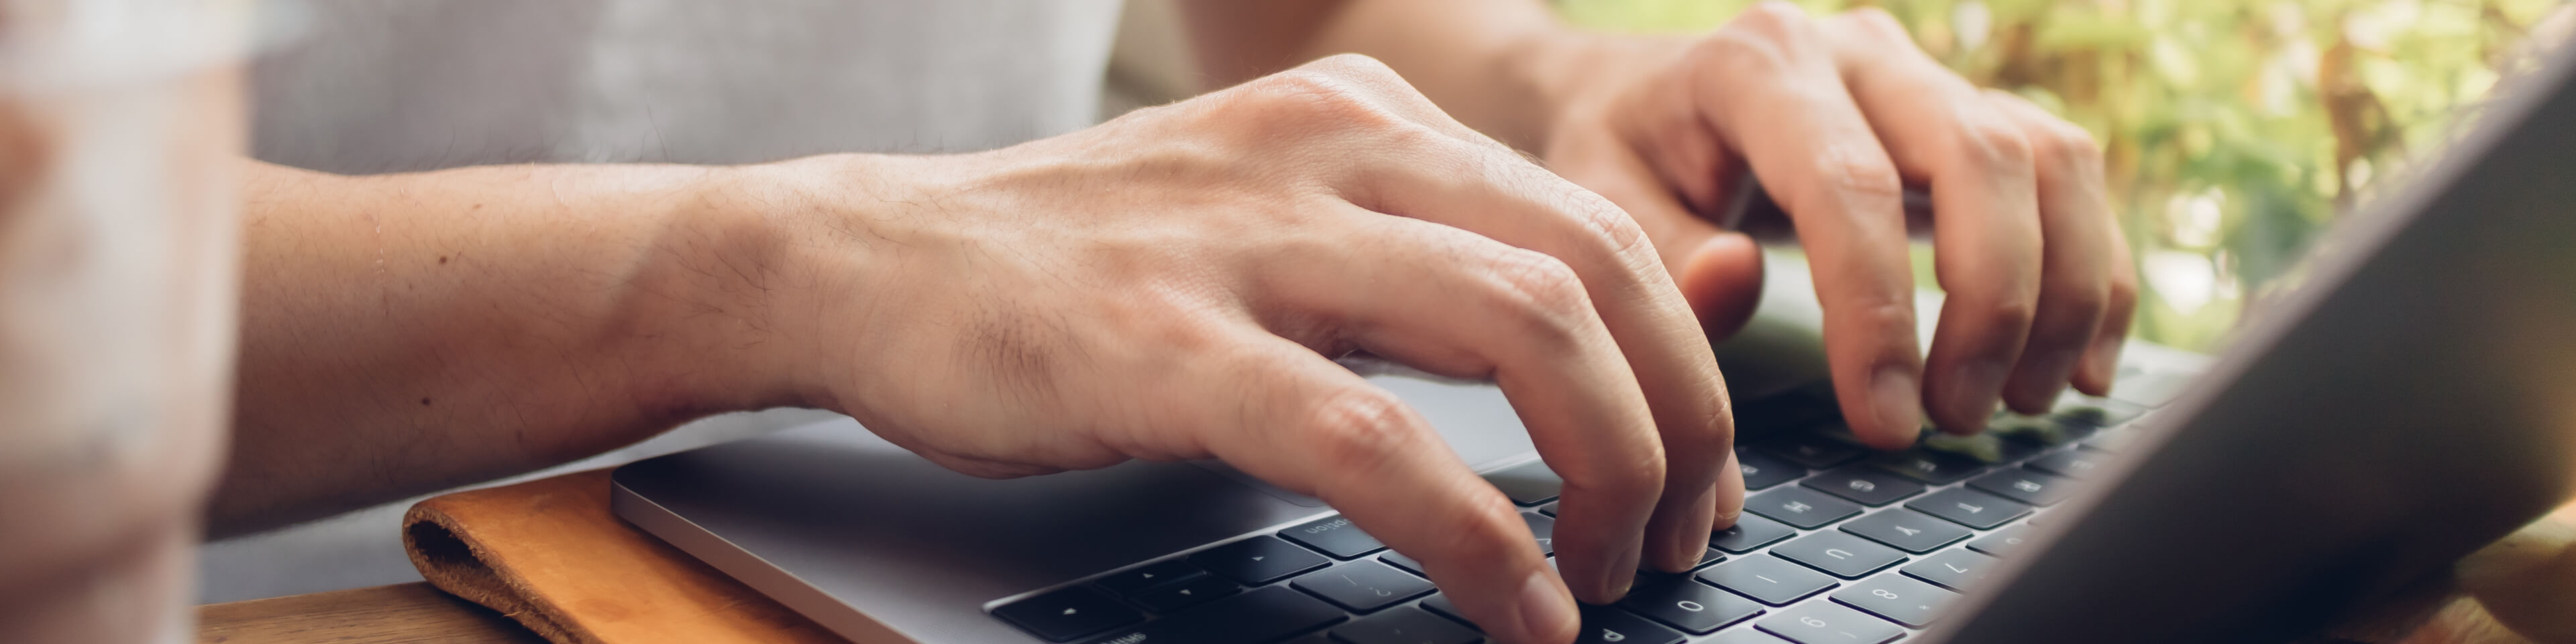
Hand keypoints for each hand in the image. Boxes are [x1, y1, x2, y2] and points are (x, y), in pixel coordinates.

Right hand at [726, 55, 1736, 642]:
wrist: (869, 260)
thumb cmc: (1082, 268)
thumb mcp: (1280, 222)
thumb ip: (1424, 263)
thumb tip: (1599, 351)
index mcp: (1368, 121)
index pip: (1598, 226)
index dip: (1686, 366)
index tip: (1699, 474)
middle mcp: (1331, 150)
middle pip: (1598, 267)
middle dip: (1682, 423)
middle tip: (1682, 539)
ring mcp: (1247, 240)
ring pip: (1523, 324)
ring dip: (1612, 470)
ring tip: (1610, 577)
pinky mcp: (1165, 343)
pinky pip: (1373, 438)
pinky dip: (1475, 535)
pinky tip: (1514, 608)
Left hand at [1533, 3, 2139, 447]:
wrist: (1641, 98)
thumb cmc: (1623, 161)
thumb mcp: (1602, 210)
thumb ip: (1662, 255)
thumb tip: (1739, 281)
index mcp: (1758, 63)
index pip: (1848, 185)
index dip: (1879, 313)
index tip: (1886, 420)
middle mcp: (1859, 51)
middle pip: (1979, 158)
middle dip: (1991, 305)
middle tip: (1958, 416)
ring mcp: (1926, 74)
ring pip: (2048, 161)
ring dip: (2056, 294)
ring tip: (2017, 402)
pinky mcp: (1974, 111)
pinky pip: (2069, 175)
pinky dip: (2091, 271)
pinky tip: (2075, 362)